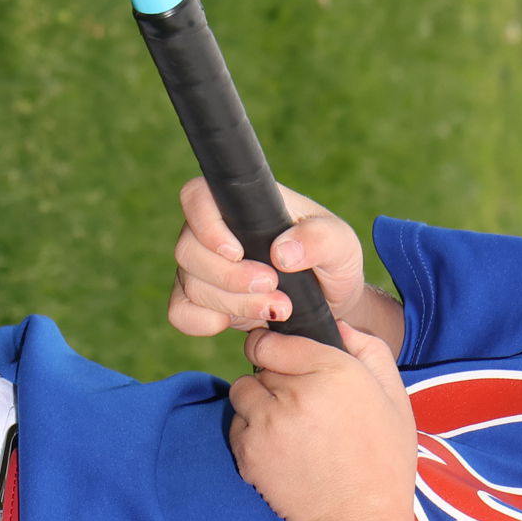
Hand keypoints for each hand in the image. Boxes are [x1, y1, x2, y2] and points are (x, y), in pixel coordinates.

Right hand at [169, 178, 401, 347]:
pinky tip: (236, 324)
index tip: (237, 252)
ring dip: (232, 304)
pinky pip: (180, 312)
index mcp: (242, 205)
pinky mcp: (203, 301)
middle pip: (188, 249)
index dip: (206, 225)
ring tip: (277, 309)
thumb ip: (319, 239)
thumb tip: (281, 252)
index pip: (197, 196)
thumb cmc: (333, 262)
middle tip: (274, 288)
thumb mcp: (340, 244)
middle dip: (230, 278)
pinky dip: (204, 322)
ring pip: (189, 284)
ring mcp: (204, 267)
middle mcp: (214, 231)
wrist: (330, 304)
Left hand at [227, 317, 420, 520]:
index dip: (278, 350)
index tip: (288, 363)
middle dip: (276, 379)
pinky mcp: (249, 452)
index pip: (274, 340)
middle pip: (260, 365)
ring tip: (290, 429)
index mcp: (336, 371)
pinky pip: (237, 425)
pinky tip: (282, 452)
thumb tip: (337, 324)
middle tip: (304, 408)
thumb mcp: (396, 398)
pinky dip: (252, 434)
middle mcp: (297, 392)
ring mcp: (268, 423)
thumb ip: (369, 349)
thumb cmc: (383, 460)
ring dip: (259, 403)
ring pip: (242, 391)